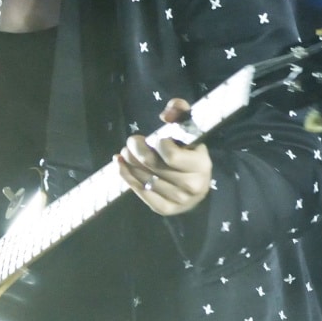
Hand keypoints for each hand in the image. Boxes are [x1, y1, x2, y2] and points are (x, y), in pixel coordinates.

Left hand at [116, 97, 212, 215]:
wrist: (197, 182)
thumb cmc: (190, 151)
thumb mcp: (188, 127)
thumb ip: (180, 111)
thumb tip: (165, 115)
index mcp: (201, 165)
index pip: (170, 155)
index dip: (158, 144)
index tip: (157, 139)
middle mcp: (192, 186)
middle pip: (152, 165)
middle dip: (136, 150)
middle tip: (131, 141)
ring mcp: (179, 200)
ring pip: (144, 179)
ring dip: (129, 163)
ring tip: (125, 152)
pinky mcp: (165, 209)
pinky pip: (141, 193)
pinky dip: (126, 177)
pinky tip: (119, 165)